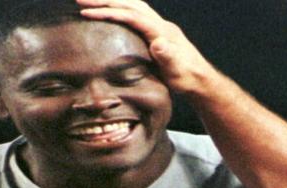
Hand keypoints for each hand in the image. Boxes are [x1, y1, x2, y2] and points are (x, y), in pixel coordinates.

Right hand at [76, 0, 217, 94]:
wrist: (201, 81)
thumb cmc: (187, 79)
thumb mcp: (177, 72)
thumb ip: (168, 57)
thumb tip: (158, 43)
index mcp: (161, 31)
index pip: (131, 15)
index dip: (108, 12)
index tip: (85, 12)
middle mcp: (160, 24)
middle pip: (130, 4)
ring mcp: (159, 26)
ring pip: (133, 5)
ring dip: (112, 0)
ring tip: (90, 0)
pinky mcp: (158, 31)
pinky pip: (136, 12)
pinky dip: (121, 7)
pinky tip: (111, 9)